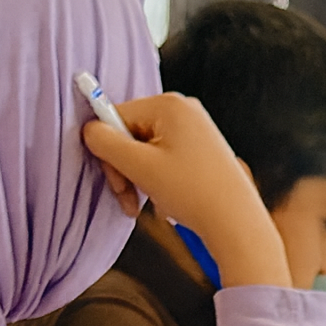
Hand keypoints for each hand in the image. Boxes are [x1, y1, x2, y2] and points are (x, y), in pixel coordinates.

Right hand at [83, 93, 291, 287]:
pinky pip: (164, 159)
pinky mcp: (201, 148)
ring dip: (141, 179)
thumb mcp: (139, 166)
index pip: (115, 118)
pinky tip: (171, 200)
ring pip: (145, 151)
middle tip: (131, 203)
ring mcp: (195, 128)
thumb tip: (89, 129)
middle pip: (130, 134)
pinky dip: (159, 181)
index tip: (119, 184)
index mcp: (169, 104)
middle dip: (125, 170)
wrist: (236, 221)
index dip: (109, 153)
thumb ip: (104, 142)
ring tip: (155, 202)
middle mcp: (184, 109)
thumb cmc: (192, 192)